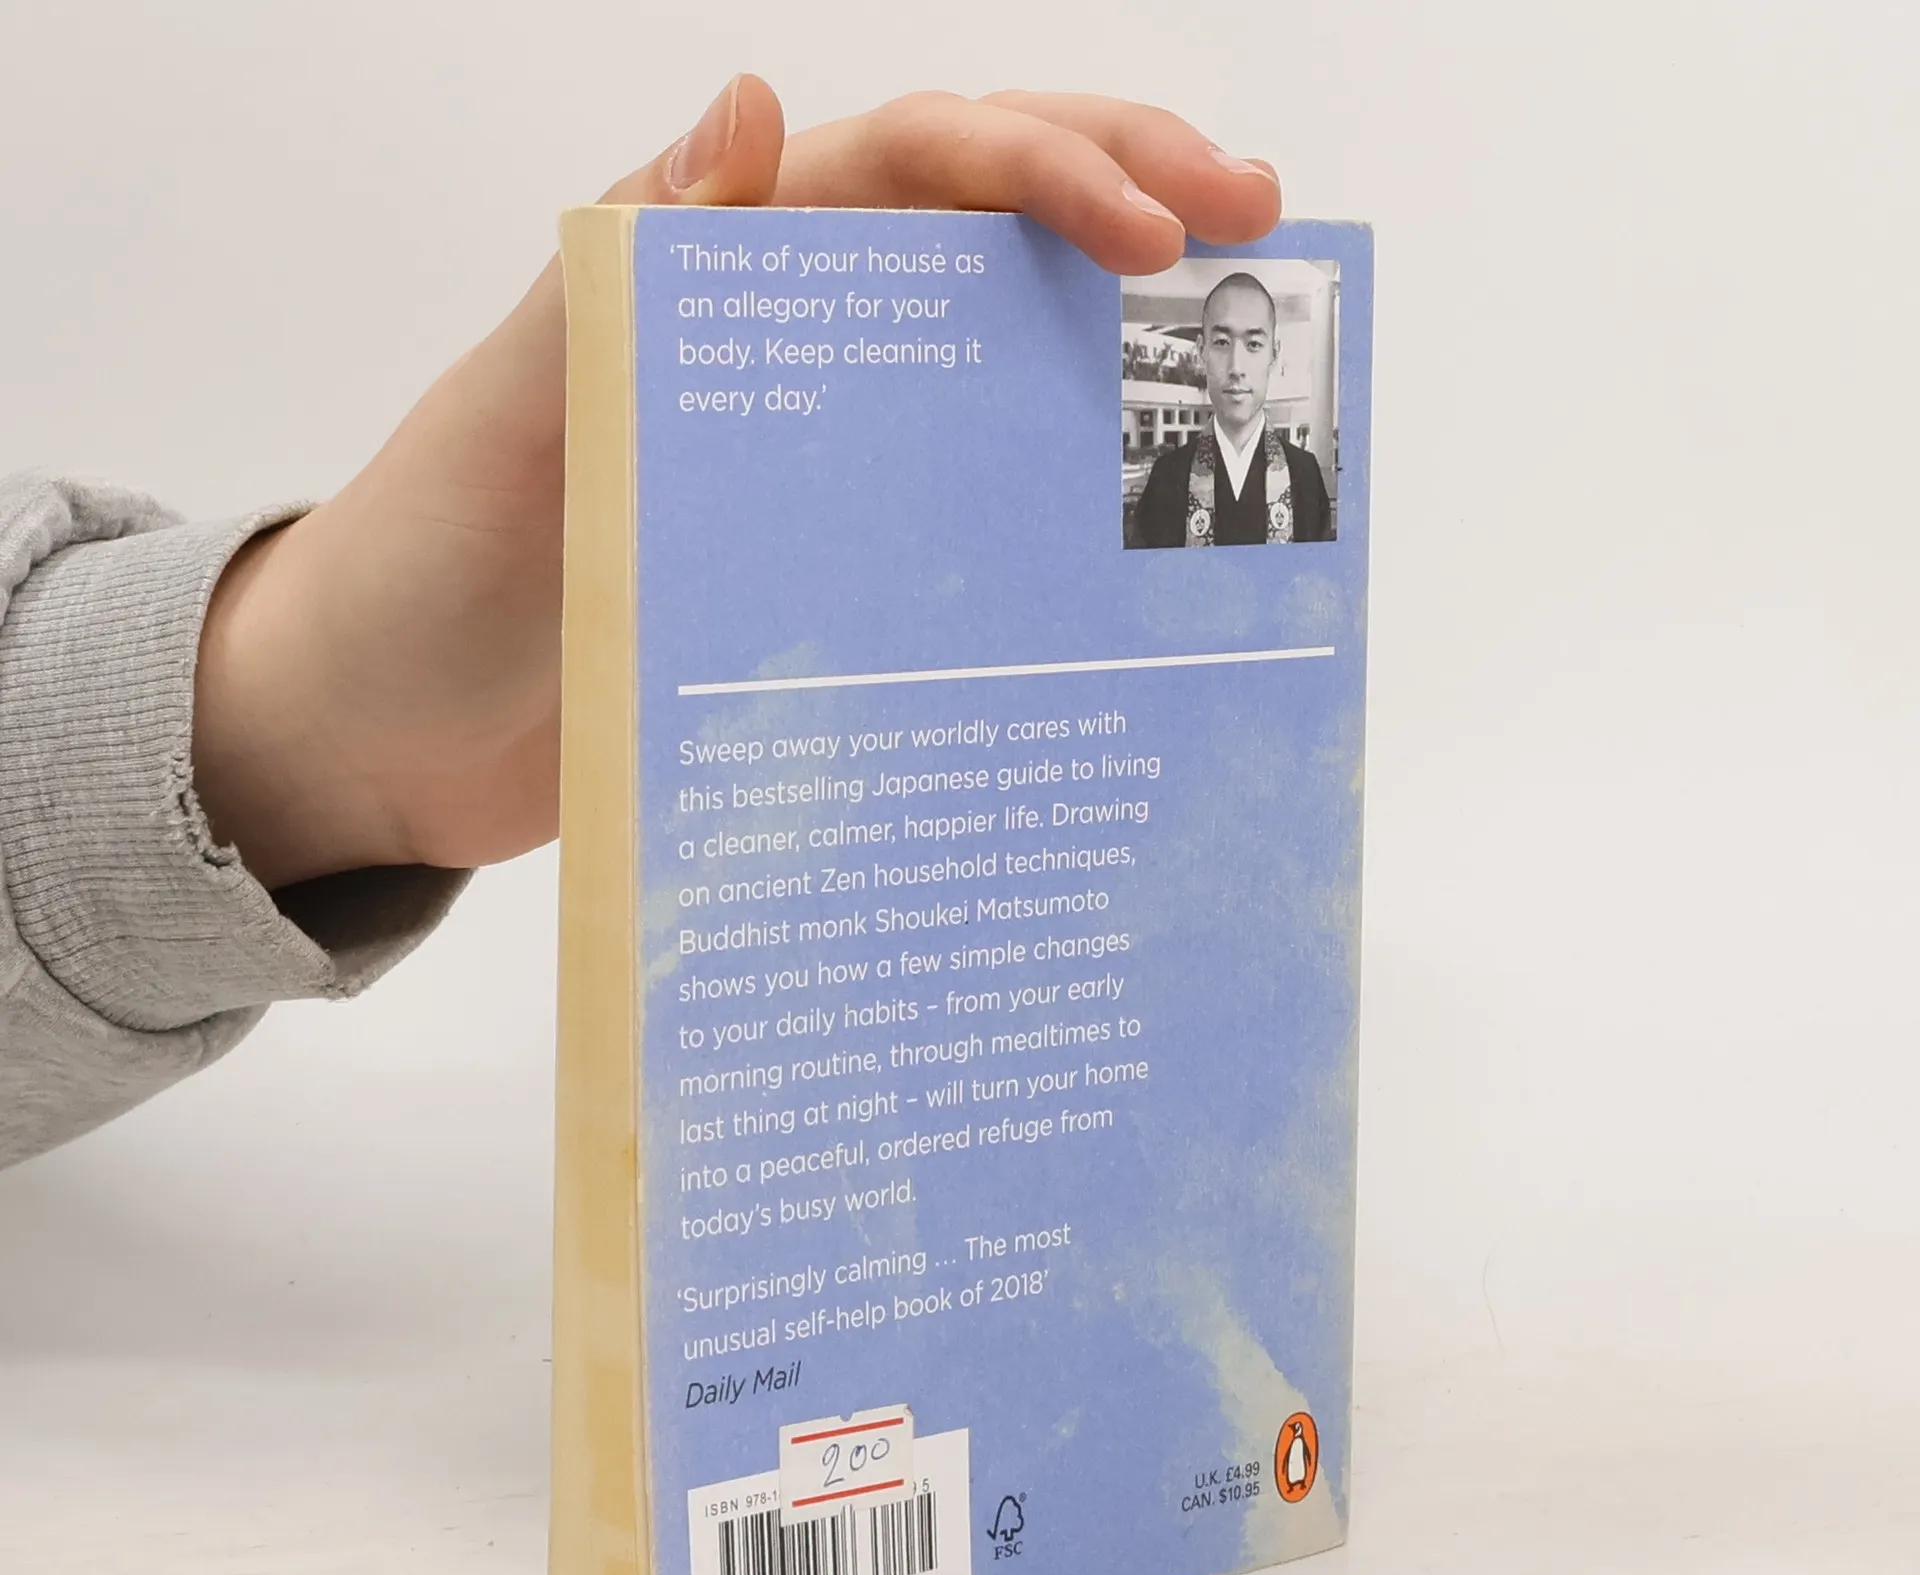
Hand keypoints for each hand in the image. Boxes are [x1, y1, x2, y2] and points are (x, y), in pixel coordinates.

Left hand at [192, 78, 1280, 888]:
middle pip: (979, 236)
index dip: (1047, 166)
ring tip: (1239, 363)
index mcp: (721, 272)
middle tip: (1262, 224)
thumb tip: (757, 106)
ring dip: (1108, 350)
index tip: (1166, 228)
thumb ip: (630, 273)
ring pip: (989, 369)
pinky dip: (1042, 513)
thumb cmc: (426, 566)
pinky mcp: (821, 576)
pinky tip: (1126, 549)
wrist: (385, 742)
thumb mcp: (516, 411)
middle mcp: (790, 351)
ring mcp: (816, 467)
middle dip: (1124, 200)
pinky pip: (953, 518)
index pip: (913, 163)